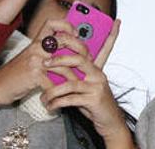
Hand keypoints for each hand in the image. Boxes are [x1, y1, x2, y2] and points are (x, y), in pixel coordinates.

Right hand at [0, 19, 78, 109]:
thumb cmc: (15, 74)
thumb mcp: (30, 59)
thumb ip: (46, 55)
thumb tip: (67, 56)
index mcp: (36, 42)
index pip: (51, 24)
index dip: (66, 25)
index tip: (76, 33)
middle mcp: (36, 48)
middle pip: (64, 40)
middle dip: (80, 48)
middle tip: (87, 57)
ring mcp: (35, 61)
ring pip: (63, 63)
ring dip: (74, 74)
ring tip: (79, 81)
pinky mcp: (34, 75)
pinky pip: (54, 81)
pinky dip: (60, 90)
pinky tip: (63, 94)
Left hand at [42, 22, 132, 146]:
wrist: (110, 121)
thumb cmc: (94, 103)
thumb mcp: (85, 86)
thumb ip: (75, 76)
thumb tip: (54, 67)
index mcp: (95, 68)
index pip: (90, 48)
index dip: (82, 38)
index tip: (66, 34)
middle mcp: (97, 74)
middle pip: (79, 59)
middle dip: (59, 59)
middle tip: (44, 63)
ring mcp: (96, 87)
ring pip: (70, 83)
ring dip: (52, 90)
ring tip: (43, 96)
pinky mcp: (93, 100)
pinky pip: (70, 99)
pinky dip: (57, 102)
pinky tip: (50, 105)